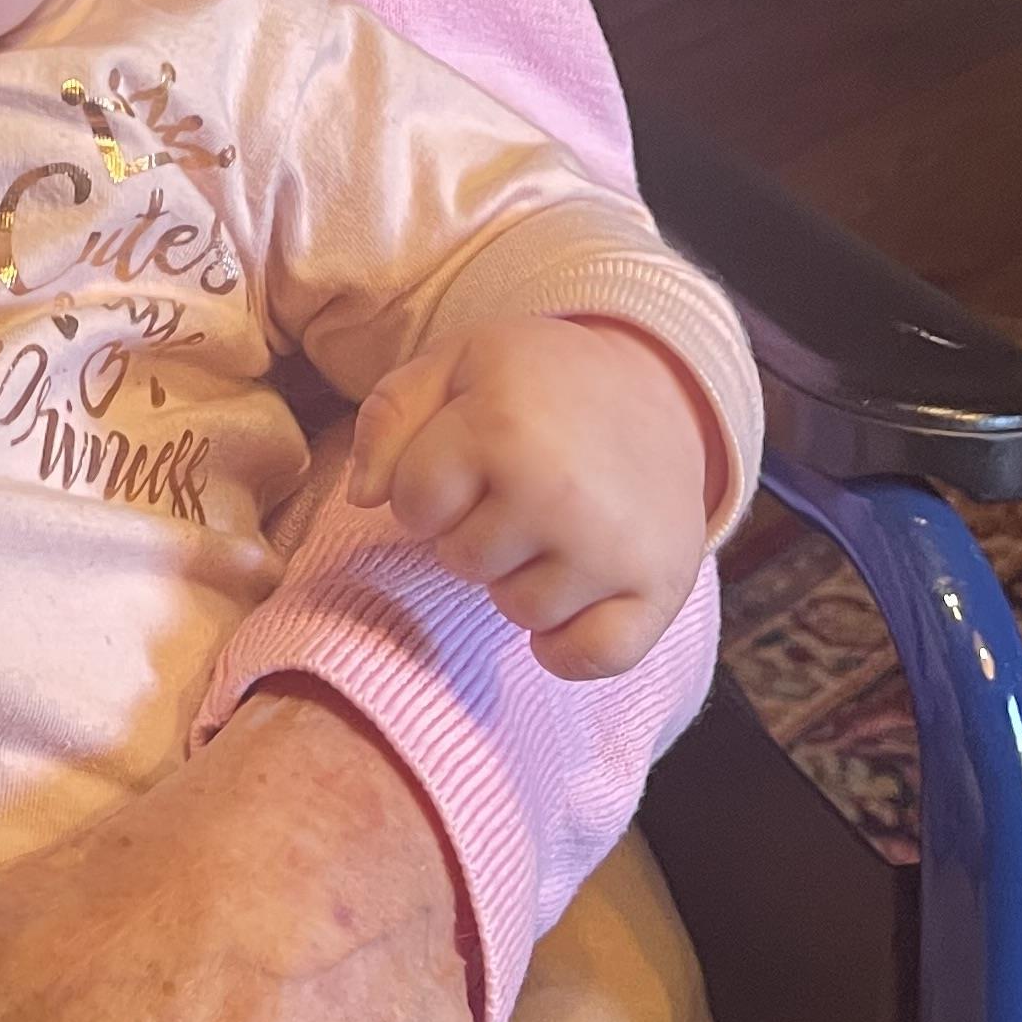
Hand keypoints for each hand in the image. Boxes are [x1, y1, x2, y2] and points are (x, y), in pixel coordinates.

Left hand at [346, 313, 714, 677]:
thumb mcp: (455, 362)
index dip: (428, 484)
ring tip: (554, 521)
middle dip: (475, 528)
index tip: (465, 455)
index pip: (412, 503)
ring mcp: (615, 549)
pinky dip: (570, 643)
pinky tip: (573, 594)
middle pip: (462, 561)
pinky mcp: (659, 591)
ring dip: (522, 576)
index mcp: (503, 426)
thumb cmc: (539, 381)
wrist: (659, 388)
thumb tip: (362, 497)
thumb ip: (389, 417)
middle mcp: (561, 493)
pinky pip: (588, 658)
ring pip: (519, 611)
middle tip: (518, 485)